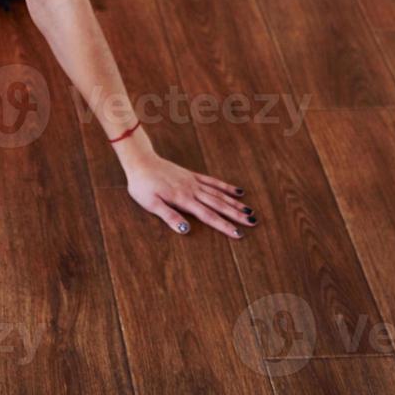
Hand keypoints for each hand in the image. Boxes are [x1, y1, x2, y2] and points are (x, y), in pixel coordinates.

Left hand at [124, 152, 256, 237]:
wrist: (141, 161)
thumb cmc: (142, 185)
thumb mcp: (151, 203)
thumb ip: (169, 216)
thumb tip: (186, 230)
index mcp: (184, 199)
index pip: (208, 216)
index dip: (224, 226)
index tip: (239, 234)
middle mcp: (193, 190)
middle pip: (219, 205)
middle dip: (237, 215)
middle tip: (254, 222)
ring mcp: (194, 182)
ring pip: (219, 194)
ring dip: (235, 203)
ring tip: (250, 211)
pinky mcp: (192, 175)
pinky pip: (212, 181)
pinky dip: (225, 187)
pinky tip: (237, 192)